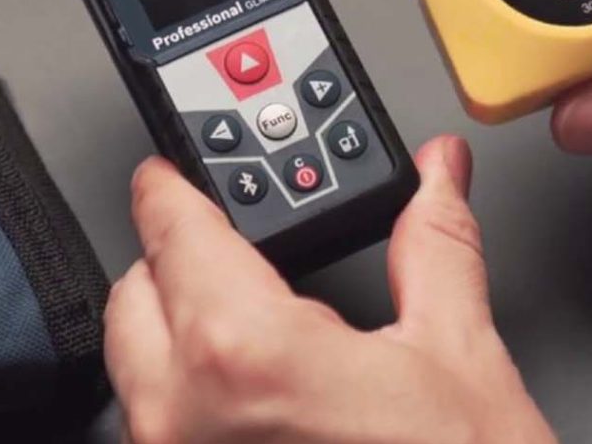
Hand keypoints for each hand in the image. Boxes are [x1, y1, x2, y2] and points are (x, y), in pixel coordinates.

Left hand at [103, 136, 555, 443]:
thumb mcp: (459, 357)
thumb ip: (433, 244)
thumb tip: (436, 177)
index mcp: (243, 354)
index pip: (171, 230)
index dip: (170, 187)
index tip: (170, 174)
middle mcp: (183, 419)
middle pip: (134, 296)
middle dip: (174, 263)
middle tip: (235, 255)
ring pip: (133, 371)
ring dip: (175, 335)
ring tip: (259, 334)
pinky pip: (152, 432)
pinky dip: (184, 400)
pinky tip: (255, 408)